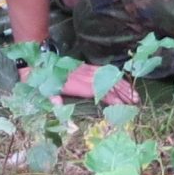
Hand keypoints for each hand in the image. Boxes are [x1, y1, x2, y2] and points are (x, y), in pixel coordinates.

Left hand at [19, 58, 140, 105]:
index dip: (112, 98)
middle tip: (136, 101)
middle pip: (107, 84)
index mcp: (77, 84)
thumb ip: (53, 100)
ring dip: (122, 85)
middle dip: (123, 92)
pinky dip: (115, 76)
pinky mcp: (85, 67)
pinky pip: (104, 71)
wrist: (37, 61)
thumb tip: (63, 114)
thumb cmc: (40, 81)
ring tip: (134, 94)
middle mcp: (84, 76)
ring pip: (108, 77)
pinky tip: (122, 81)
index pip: (99, 92)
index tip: (124, 106)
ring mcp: (85, 70)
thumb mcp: (44, 92)